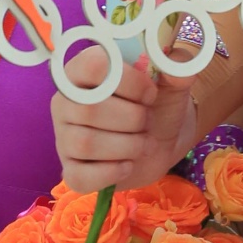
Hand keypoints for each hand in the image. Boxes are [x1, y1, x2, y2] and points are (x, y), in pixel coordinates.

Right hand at [51, 50, 197, 193]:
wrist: (161, 138)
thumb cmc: (157, 103)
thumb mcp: (171, 80)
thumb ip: (177, 67)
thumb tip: (178, 70)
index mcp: (83, 69)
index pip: (92, 66)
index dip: (128, 81)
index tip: (151, 93)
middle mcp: (65, 100)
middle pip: (88, 110)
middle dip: (132, 119)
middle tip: (147, 121)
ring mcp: (64, 136)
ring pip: (85, 143)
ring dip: (127, 146)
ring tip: (143, 142)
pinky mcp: (71, 169)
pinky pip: (80, 176)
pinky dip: (111, 172)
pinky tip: (128, 164)